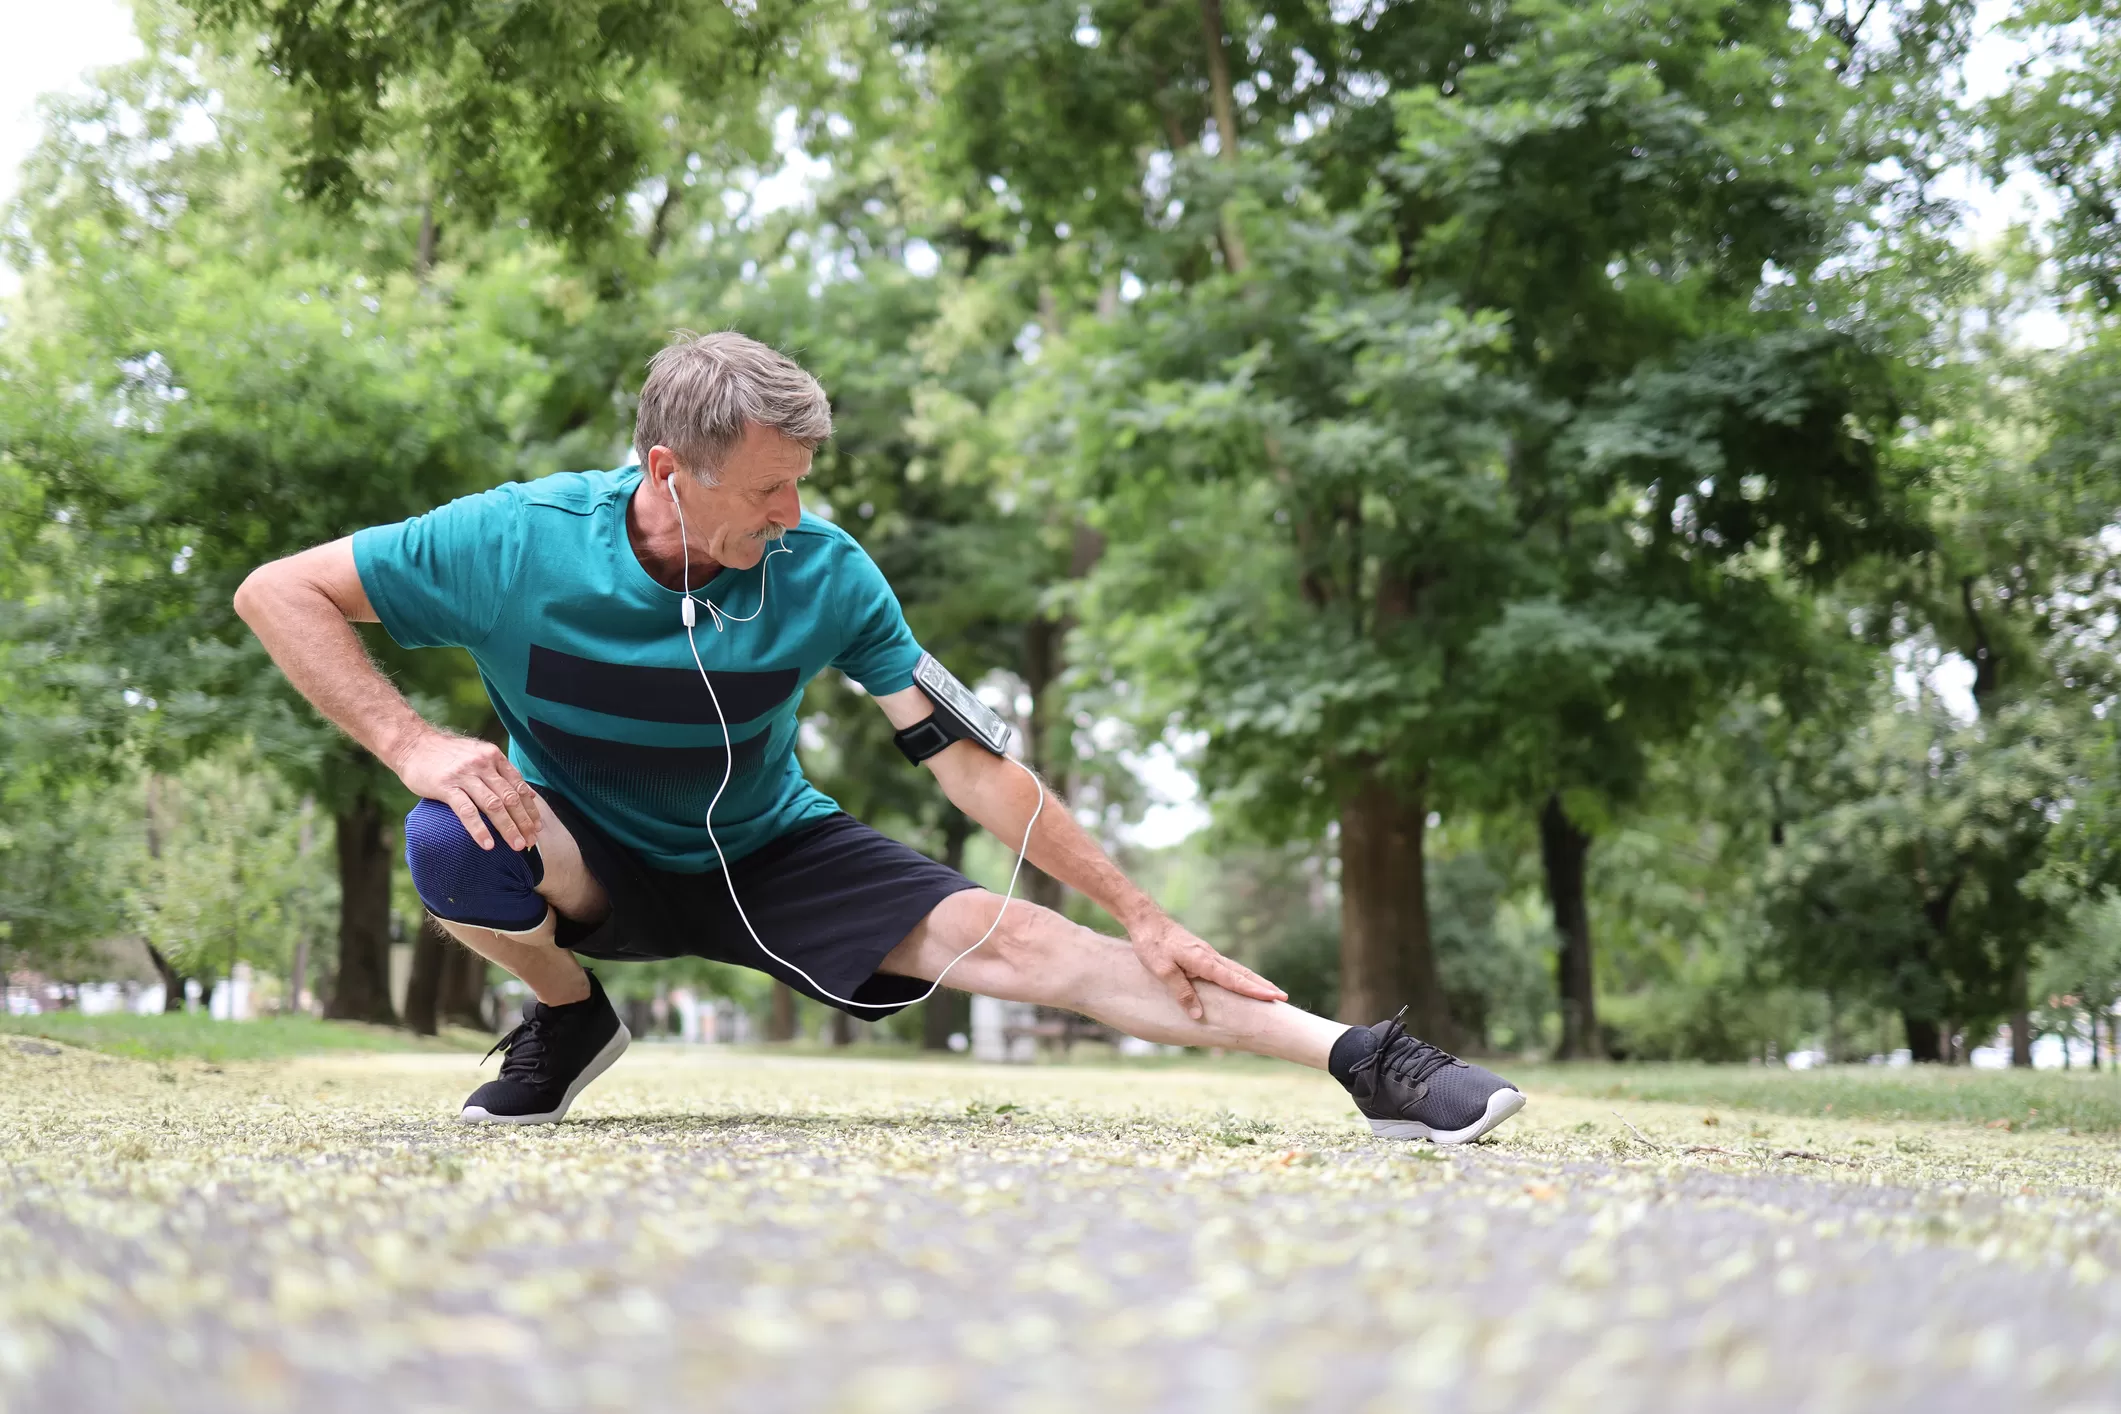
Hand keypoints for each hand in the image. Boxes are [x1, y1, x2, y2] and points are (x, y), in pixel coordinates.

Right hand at [390, 730, 539, 851]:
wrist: (412, 743)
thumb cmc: (446, 755)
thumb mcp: (477, 755)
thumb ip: (499, 771)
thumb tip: (525, 793)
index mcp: (493, 757)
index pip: (518, 786)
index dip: (530, 808)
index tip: (537, 827)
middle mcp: (482, 764)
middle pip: (510, 798)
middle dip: (524, 822)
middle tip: (531, 841)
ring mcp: (464, 775)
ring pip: (493, 805)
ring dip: (508, 828)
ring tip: (517, 846)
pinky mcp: (445, 786)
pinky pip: (467, 811)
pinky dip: (479, 829)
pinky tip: (488, 845)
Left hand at [1129, 915, 1287, 1020]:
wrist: (1147, 920)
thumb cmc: (1152, 945)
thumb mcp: (1162, 971)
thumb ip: (1181, 992)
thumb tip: (1198, 1015)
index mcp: (1203, 961)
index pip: (1233, 979)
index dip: (1253, 990)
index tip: (1272, 997)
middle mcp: (1210, 956)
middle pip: (1242, 973)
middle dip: (1263, 986)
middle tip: (1284, 997)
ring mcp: (1208, 954)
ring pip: (1237, 970)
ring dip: (1255, 981)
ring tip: (1271, 992)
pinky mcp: (1202, 954)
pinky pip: (1227, 968)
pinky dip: (1241, 976)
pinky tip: (1243, 981)